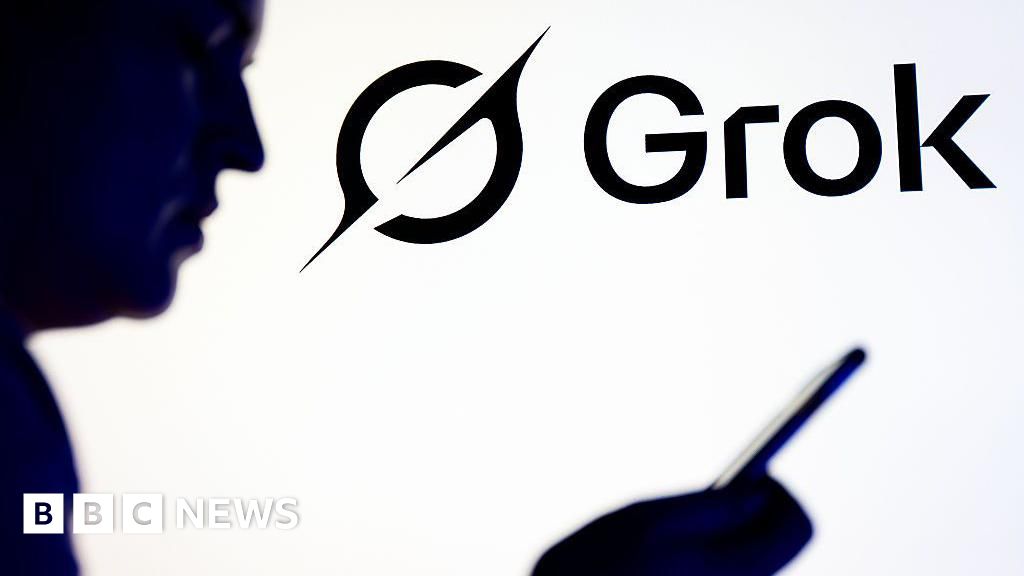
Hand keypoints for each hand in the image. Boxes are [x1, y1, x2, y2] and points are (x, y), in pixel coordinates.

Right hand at [533, 476, 811, 575]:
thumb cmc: (598, 568)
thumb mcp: (648, 522)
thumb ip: (709, 507)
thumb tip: (759, 494)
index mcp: (734, 570)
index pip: (798, 528)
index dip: (780, 494)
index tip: (747, 478)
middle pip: (781, 543)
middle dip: (757, 511)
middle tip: (715, 497)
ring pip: (755, 555)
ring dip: (732, 531)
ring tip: (681, 528)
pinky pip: (731, 569)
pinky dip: (716, 551)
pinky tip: (675, 551)